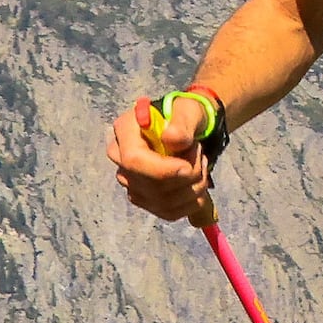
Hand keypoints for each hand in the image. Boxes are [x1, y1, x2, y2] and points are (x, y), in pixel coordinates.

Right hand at [107, 93, 218, 227]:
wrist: (187, 130)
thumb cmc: (185, 115)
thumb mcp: (188, 110)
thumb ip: (182, 123)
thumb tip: (171, 139)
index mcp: (125, 131)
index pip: (134, 161)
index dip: (162, 170)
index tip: (188, 167)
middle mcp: (120, 158)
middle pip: (149, 186)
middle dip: (185, 178)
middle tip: (201, 157)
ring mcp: (130, 180)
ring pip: (161, 202)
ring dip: (192, 189)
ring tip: (201, 167)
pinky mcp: (143, 198)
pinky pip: (168, 212)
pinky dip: (191, 203)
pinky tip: (197, 184)